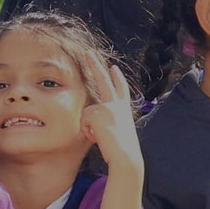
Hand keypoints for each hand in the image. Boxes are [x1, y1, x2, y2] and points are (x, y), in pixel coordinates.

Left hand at [82, 61, 142, 176]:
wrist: (126, 156)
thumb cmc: (121, 150)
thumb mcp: (116, 131)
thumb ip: (106, 120)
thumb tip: (92, 118)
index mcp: (124, 109)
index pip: (121, 89)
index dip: (117, 78)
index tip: (113, 67)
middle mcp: (117, 104)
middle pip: (104, 81)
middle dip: (95, 65)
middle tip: (88, 53)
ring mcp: (108, 106)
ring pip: (87, 113)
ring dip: (90, 127)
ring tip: (102, 138)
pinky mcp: (98, 112)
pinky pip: (83, 121)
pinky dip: (87, 131)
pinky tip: (98, 137)